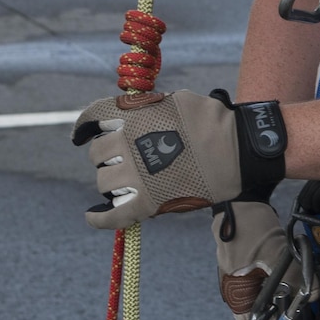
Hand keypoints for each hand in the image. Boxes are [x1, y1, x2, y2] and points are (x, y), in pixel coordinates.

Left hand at [71, 89, 286, 228]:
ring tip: (128, 182)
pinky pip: (111, 216)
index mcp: (134, 115)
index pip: (93, 116)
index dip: (84, 125)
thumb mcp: (177, 101)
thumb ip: (149, 108)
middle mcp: (127, 143)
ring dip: (112, 181)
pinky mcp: (147, 204)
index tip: (82, 134)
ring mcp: (135, 175)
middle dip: (107, 155)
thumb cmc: (214, 121)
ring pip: (103, 182)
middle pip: (98, 153)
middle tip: (124, 160)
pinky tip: (93, 215)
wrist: (238, 151)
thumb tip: (134, 115)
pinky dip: (99, 218)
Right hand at [213, 200, 314, 319]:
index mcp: (236, 294)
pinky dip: (282, 303)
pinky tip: (297, 308)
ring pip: (266, 310)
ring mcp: (246, 282)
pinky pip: (269, 294)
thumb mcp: (273, 251)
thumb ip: (294, 275)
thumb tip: (311, 296)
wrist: (239, 195)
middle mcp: (239, 293)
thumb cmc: (248, 224)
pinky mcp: (255, 271)